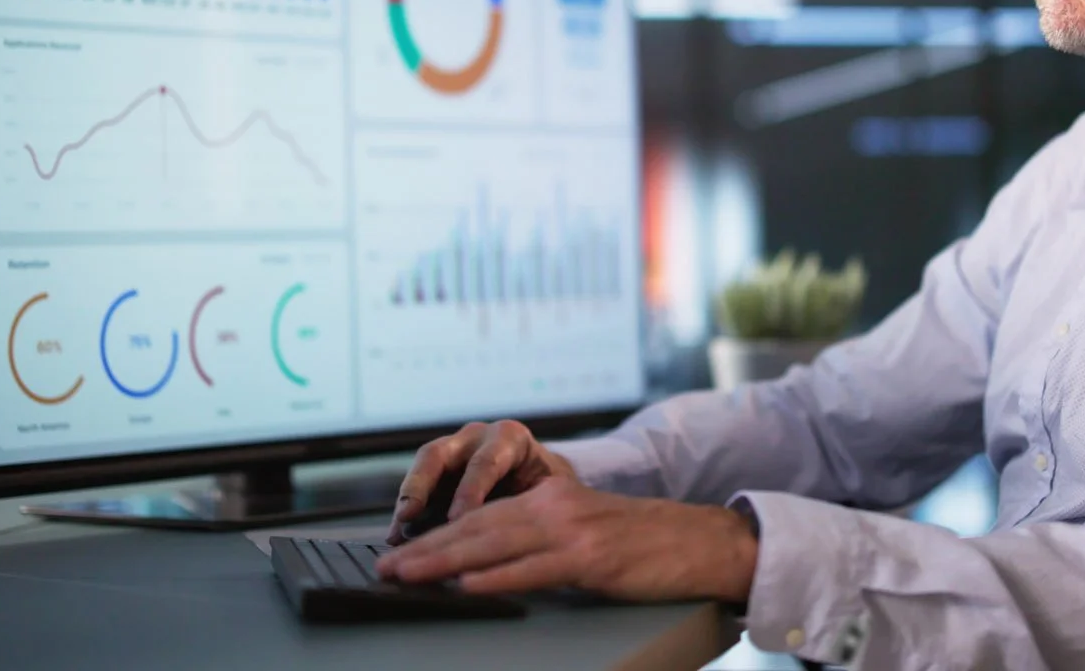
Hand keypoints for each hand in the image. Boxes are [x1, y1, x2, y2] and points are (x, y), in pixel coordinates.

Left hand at [375, 475, 758, 603]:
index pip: (479, 518)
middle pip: (475, 528)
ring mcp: (571, 531)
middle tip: (386, 566)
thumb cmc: (642, 545)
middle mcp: (553, 507)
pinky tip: (467, 585)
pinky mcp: (590, 557)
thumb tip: (487, 570)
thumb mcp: (583, 534)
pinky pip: (531, 569)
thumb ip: (539, 544)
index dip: (435, 537)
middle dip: (425, 549)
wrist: (698, 542)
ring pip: (493, 544)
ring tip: (408, 575)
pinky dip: (495, 578)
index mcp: (548, 498)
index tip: (400, 554)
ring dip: (443, 562)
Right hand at [387, 419, 581, 542]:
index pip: (486, 462)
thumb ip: (536, 504)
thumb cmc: (552, 486)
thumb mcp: (553, 491)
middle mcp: (476, 439)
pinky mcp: (438, 472)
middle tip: (408, 514)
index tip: (458, 519)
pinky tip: (396, 538)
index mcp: (509, 438)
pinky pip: (416, 489)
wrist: (547, 481)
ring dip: (408, 500)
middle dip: (421, 485)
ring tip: (396, 531)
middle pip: (439, 455)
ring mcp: (453, 452)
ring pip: (422, 468)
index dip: (469, 491)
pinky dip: (406, 514)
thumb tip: (517, 535)